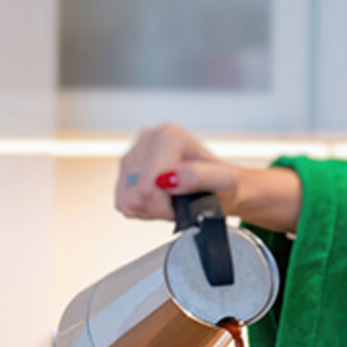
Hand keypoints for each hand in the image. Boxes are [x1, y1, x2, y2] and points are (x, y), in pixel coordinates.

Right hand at [114, 123, 244, 220]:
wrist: (221, 188)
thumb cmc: (224, 184)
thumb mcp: (224, 182)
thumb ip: (198, 177)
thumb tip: (169, 179)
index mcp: (169, 136)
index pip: (149, 186)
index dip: (166, 205)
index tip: (184, 203)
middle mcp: (148, 139)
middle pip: (135, 194)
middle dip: (158, 208)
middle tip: (179, 204)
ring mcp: (134, 153)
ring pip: (126, 199)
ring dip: (150, 210)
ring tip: (171, 202)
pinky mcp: (126, 169)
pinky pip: (121, 201)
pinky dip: (142, 209)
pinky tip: (160, 201)